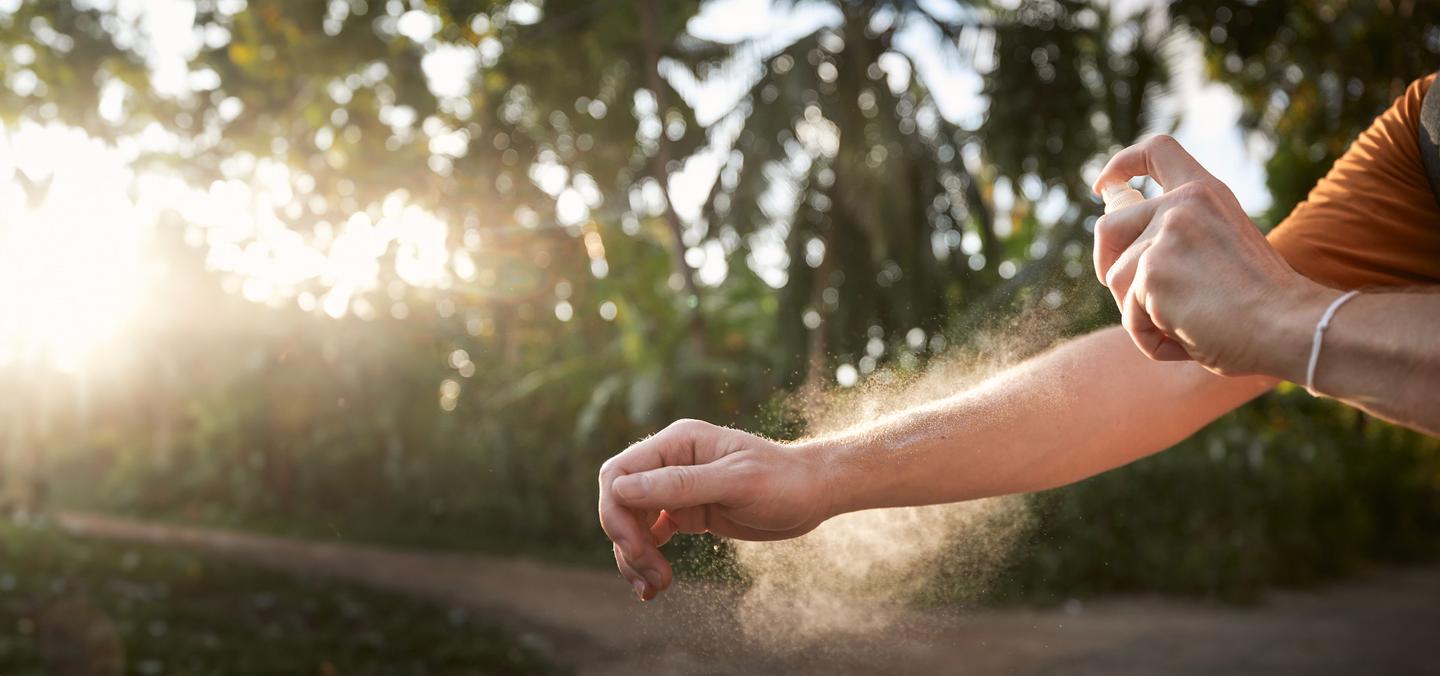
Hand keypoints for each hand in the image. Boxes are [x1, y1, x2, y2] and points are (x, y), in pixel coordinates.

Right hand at [597, 419, 833, 600]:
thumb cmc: (783, 481)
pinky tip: (655, 585)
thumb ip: (680, 484)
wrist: (814, 494)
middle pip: (620, 502)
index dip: (615, 513)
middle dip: (627, 542)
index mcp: (676, 443)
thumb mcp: (736, 482)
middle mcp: (670, 462)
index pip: (618, 474)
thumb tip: (621, 489)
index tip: (636, 548)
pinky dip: (647, 559)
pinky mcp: (686, 512)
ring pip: (632, 523)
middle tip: (652, 578)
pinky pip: (651, 535)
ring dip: (635, 557)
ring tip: (654, 588)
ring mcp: (676, 488)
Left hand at [1091, 135, 1329, 376]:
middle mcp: (1182, 205)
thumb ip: (1181, 237)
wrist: (1290, 326)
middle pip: (1108, 227)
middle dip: (1107, 265)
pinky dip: (1152, 339)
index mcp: (1206, 193)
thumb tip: (1121, 248)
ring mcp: (1164, 236)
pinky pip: (1130, 318)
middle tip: (1135, 298)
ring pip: (1116, 281)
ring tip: (1191, 324)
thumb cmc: (1262, 303)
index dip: (1121, 165)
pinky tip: (1190, 339)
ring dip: (1142, 314)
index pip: (1157, 151)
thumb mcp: (1223, 248)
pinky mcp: (1151, 273)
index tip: (1105, 185)